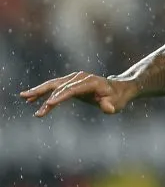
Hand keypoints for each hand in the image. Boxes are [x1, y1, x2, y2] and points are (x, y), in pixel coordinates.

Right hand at [19, 72, 137, 117]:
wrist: (119, 89)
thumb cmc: (117, 98)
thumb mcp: (116, 103)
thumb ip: (110, 105)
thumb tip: (107, 108)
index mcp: (90, 82)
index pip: (72, 89)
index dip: (60, 96)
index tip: (49, 103)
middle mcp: (80, 78)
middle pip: (58, 85)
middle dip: (42, 92)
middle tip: (27, 98)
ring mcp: (74, 79)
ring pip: (53, 85)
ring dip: (39, 91)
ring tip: (24, 97)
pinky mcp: (71, 83)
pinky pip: (55, 88)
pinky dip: (44, 92)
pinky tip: (32, 99)